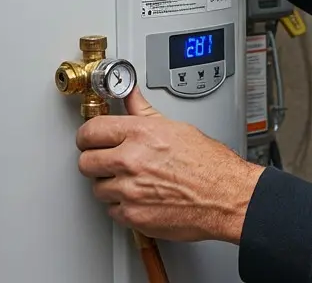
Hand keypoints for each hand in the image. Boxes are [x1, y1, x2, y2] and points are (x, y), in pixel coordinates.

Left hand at [76, 87, 264, 243]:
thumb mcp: (175, 127)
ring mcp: (130, 190)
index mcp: (140, 133)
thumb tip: (130, 96)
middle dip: (95, 162)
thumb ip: (143, 112)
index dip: (87, 136)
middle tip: (107, 162)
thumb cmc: (210, 164)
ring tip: (131, 181)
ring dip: (109, 186)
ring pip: (97, 189)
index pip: (90, 131)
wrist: (226, 196)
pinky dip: (123, 207)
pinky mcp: (133, 215)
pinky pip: (112, 211)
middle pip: (86, 162)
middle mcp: (131, 160)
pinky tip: (139, 197)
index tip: (89, 139)